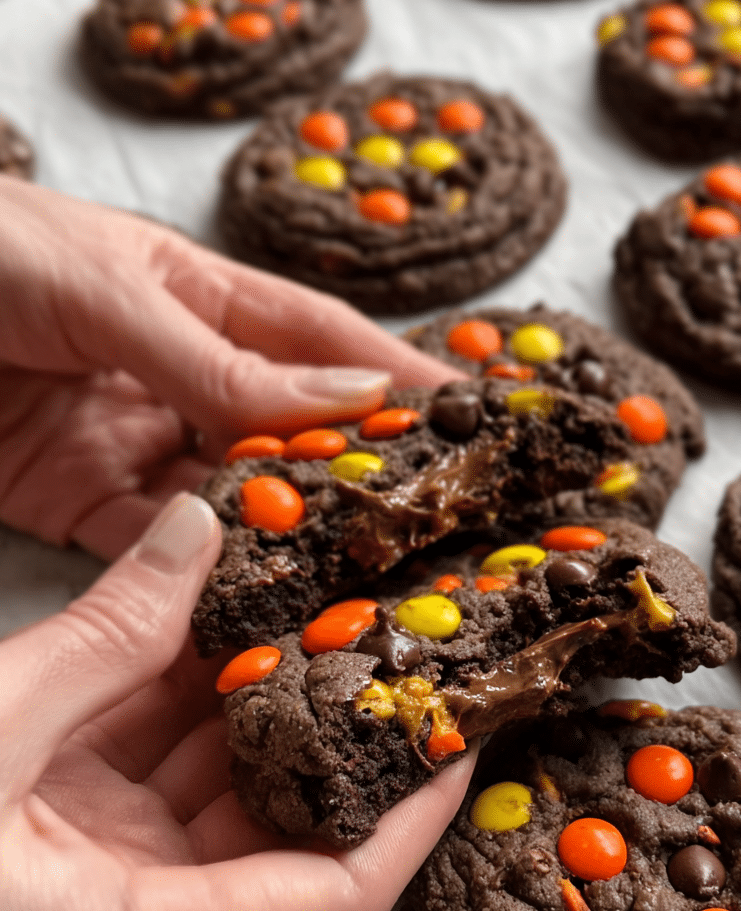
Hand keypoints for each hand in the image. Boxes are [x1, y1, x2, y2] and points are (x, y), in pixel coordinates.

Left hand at [0, 178, 460, 559]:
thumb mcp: (114, 294)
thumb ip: (225, 360)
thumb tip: (347, 406)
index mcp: (207, 302)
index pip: (328, 348)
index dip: (404, 383)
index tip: (478, 422)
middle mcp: (186, 379)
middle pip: (295, 439)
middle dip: (361, 480)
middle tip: (436, 527)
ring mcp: (139, 446)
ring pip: (239, 505)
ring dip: (291, 540)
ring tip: (363, 582)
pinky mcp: (85, 506)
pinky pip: (160, 553)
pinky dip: (206, 582)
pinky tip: (257, 608)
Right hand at [0, 493, 475, 910]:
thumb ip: (104, 633)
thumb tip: (202, 525)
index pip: (334, 896)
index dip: (413, 811)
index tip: (464, 727)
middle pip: (288, 827)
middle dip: (345, 728)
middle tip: (401, 632)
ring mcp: (100, 882)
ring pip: (219, 783)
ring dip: (264, 696)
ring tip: (327, 602)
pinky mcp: (59, 836)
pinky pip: (150, 764)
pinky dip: (184, 695)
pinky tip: (220, 617)